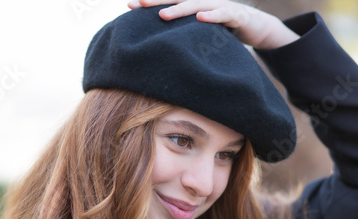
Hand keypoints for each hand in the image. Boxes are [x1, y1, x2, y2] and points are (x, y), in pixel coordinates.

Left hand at [127, 0, 298, 49]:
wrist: (257, 28)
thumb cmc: (223, 31)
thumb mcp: (199, 33)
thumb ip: (183, 35)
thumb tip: (160, 47)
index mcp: (193, 6)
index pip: (168, 2)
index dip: (150, 3)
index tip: (129, 5)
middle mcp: (203, 3)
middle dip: (157, 1)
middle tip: (137, 3)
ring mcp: (219, 6)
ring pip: (197, 5)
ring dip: (180, 9)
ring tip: (163, 15)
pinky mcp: (236, 15)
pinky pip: (223, 14)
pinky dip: (212, 15)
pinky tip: (200, 18)